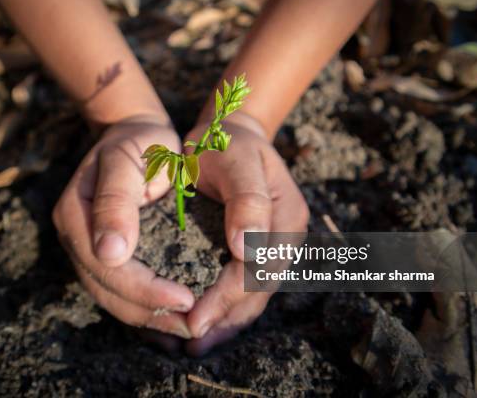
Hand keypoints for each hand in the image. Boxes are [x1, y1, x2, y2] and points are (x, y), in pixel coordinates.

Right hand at [53, 116, 194, 338]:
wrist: (135, 132)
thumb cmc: (139, 141)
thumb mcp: (127, 159)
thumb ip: (116, 202)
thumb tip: (110, 253)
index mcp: (75, 216)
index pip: (108, 268)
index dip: (145, 290)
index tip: (186, 300)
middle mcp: (77, 238)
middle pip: (107, 290)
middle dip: (150, 313)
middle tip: (193, 325)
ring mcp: (88, 247)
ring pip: (113, 297)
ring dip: (149, 317)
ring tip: (187, 327)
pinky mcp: (106, 253)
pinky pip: (121, 290)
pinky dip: (146, 308)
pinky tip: (172, 321)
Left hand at [184, 114, 308, 354]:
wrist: (228, 134)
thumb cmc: (225, 142)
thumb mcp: (234, 159)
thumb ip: (246, 200)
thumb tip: (246, 251)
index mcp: (286, 216)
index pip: (259, 269)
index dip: (227, 297)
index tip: (193, 318)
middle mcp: (285, 237)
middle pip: (259, 290)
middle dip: (224, 317)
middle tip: (189, 340)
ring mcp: (274, 246)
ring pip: (254, 296)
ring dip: (226, 321)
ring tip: (194, 342)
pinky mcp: (257, 251)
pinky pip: (244, 287)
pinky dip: (225, 308)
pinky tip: (204, 322)